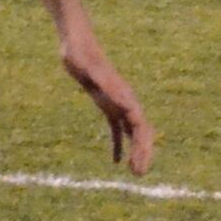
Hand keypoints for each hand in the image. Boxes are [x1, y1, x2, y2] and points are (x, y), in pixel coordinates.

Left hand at [59, 27, 156, 175]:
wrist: (77, 45)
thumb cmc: (82, 56)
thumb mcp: (92, 72)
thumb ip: (108, 86)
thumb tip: (127, 104)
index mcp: (125, 97)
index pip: (141, 127)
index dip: (142, 147)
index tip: (138, 165)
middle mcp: (125, 101)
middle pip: (141, 132)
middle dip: (143, 153)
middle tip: (139, 175)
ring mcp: (117, 103)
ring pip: (132, 132)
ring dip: (135, 151)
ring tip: (134, 172)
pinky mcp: (106, 104)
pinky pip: (116, 129)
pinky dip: (119, 145)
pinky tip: (116, 161)